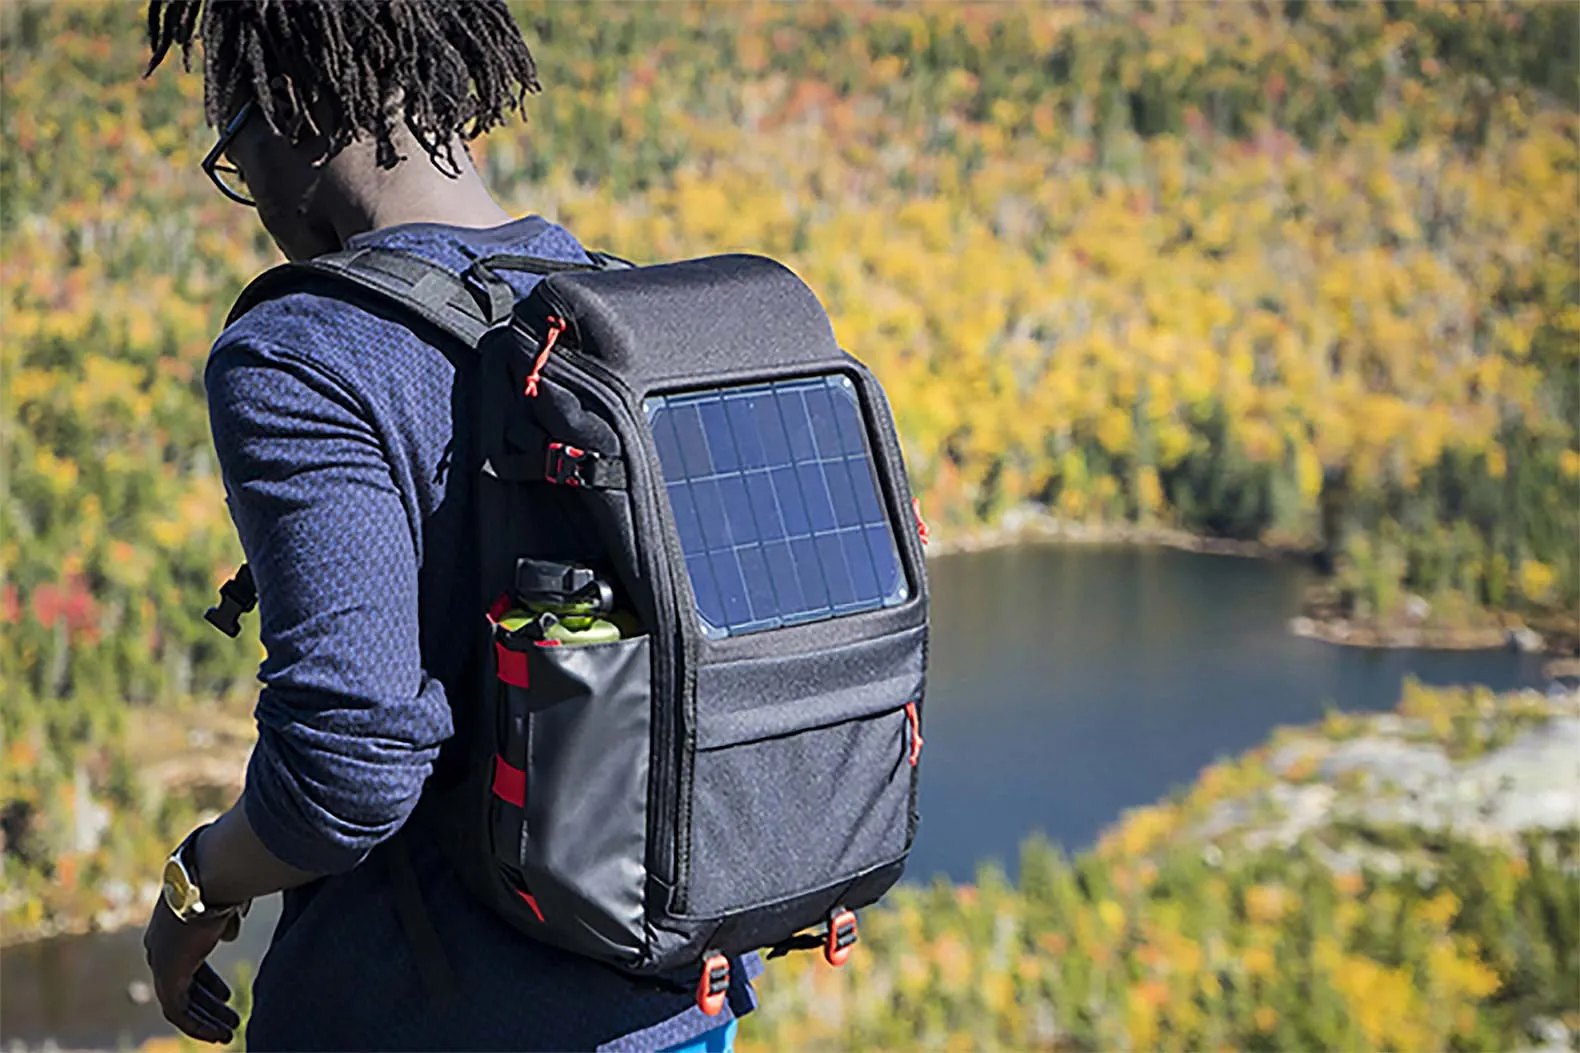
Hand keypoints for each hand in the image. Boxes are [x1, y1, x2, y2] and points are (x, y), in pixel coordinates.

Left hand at [142, 896, 242, 1044]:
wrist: (211, 878)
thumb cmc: (224, 883)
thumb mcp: (226, 904)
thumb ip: (226, 921)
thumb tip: (231, 933)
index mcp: (172, 927)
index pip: (188, 963)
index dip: (208, 984)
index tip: (226, 996)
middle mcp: (160, 946)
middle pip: (184, 985)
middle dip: (208, 1005)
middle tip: (230, 1020)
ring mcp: (160, 961)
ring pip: (180, 1002)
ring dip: (206, 1020)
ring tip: (228, 1032)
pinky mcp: (166, 975)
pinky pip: (178, 1011)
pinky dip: (198, 1025)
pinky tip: (217, 1032)